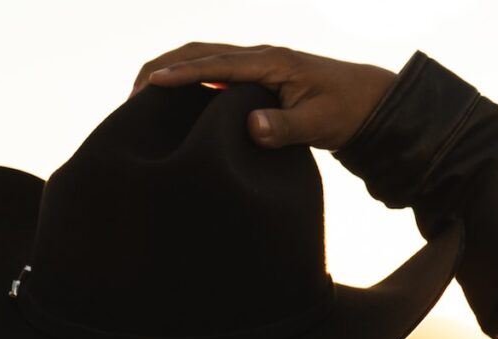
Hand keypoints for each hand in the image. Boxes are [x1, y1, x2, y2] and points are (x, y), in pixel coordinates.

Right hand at [129, 43, 395, 150]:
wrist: (367, 103)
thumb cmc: (345, 112)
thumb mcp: (319, 124)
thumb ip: (285, 127)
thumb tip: (251, 126)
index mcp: (271, 62)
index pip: (216, 63)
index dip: (182, 74)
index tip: (150, 84)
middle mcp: (258, 58)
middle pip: (199, 52)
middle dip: (162, 68)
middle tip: (130, 97)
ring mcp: (254, 67)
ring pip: (201, 60)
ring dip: (170, 74)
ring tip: (139, 101)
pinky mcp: (253, 81)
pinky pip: (211, 76)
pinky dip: (186, 84)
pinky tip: (170, 107)